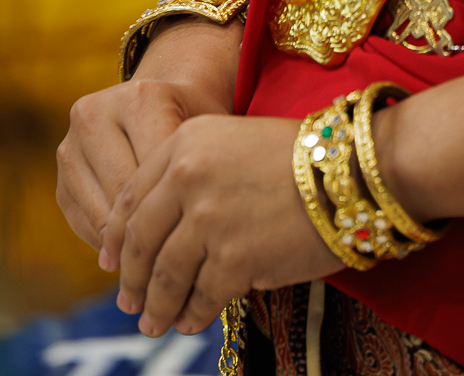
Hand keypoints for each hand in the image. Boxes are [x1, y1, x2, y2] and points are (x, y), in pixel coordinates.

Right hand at [56, 22, 240, 252]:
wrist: (158, 105)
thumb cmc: (193, 122)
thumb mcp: (208, 135)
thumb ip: (201, 171)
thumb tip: (198, 237)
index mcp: (139, 97)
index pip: (157, 171)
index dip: (179, 210)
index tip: (202, 245)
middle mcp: (94, 115)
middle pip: (124, 196)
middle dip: (152, 235)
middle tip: (178, 273)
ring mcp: (70, 147)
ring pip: (102, 217)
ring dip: (129, 249)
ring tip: (160, 272)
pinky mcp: (60, 180)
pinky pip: (85, 227)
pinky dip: (112, 247)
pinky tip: (138, 255)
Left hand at [103, 114, 339, 335]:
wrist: (351, 169)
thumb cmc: (299, 155)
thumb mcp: (232, 142)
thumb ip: (191, 175)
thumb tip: (158, 229)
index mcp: (184, 141)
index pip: (132, 196)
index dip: (117, 236)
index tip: (112, 259)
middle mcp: (188, 177)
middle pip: (140, 241)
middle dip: (131, 279)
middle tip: (128, 302)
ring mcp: (208, 221)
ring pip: (165, 276)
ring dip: (157, 306)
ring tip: (154, 322)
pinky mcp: (233, 260)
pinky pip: (200, 297)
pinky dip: (192, 314)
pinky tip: (191, 321)